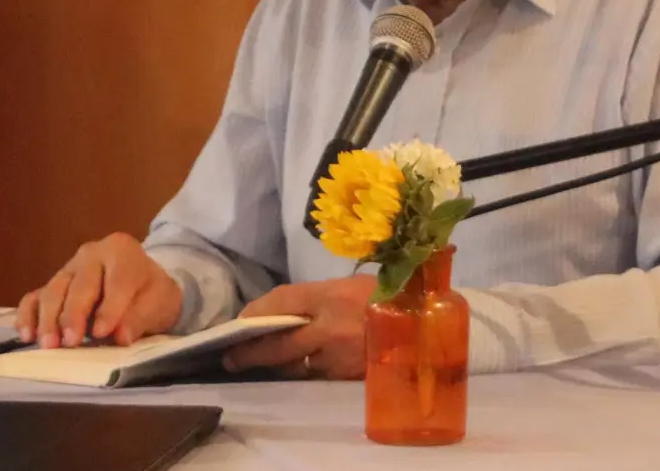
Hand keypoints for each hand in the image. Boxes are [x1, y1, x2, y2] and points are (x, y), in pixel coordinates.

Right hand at [15, 233, 182, 349]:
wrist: (141, 285)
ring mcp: (68, 268)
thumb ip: (140, 317)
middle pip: (80, 284)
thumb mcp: (158, 303)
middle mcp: (91, 254)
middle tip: (70, 342)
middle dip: (73, 315)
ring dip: (48, 319)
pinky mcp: (53, 285)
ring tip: (49, 345)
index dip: (109, 308)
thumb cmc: (150, 293)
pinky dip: (28, 316)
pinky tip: (27, 335)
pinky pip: (34, 297)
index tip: (101, 333)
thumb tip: (120, 336)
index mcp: (121, 251)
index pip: (116, 281)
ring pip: (54, 290)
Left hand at [221, 275, 375, 379]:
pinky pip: (315, 375)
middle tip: (232, 357)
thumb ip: (316, 297)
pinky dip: (303, 371)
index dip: (255, 313)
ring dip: (275, 364)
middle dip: (251, 352)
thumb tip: (277, 310)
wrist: (427, 325)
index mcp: (332, 295)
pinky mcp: (348, 375)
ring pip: (294, 365)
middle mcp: (331, 327)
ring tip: (259, 362)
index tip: (240, 322)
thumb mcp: (352, 285)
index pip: (281, 302)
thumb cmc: (390, 295)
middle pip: (278, 343)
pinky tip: (294, 368)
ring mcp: (339, 355)